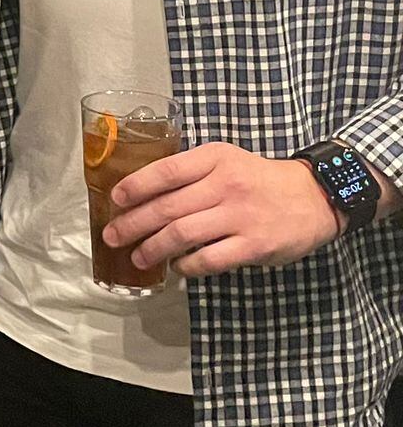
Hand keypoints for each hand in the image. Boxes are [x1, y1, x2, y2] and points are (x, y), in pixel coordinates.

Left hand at [105, 141, 340, 277]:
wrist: (315, 196)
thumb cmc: (257, 179)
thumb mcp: (225, 161)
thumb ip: (190, 173)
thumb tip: (142, 192)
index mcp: (214, 159)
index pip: (166, 171)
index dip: (136, 186)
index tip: (115, 200)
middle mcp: (226, 185)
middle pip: (168, 207)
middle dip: (133, 224)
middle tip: (113, 236)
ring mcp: (241, 216)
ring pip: (183, 234)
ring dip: (153, 248)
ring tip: (138, 256)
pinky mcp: (255, 245)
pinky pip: (210, 259)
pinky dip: (187, 266)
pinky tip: (176, 267)